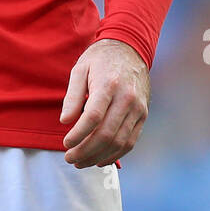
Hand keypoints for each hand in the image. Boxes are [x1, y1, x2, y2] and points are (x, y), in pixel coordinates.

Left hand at [60, 38, 150, 167]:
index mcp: (109, 84)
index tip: (66, 143)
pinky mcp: (143, 115)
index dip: (78, 134)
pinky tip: (99, 159)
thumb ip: (72, 96)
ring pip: (119, 142)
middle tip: (70, 158)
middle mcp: (127, 98)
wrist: (130, 49)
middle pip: (107, 133)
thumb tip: (65, 121)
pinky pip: (131, 141)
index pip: (93, 117)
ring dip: (98, 156)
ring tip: (81, 161)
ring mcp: (138, 108)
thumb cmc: (100, 59)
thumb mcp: (80, 69)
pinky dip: (115, 154)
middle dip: (86, 150)